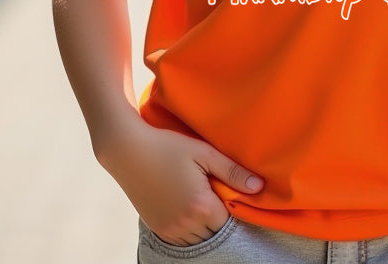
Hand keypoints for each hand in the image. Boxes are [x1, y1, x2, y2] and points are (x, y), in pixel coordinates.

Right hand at [99, 115, 262, 245]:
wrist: (127, 150)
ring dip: (205, 227)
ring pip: (198, 241)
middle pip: (215, 233)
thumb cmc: (167, 146)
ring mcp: (169, 230)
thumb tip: (259, 187)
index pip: (229, 221)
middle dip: (220, 218)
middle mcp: (185, 225)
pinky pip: (181, 241)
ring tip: (204, 203)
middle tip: (218, 196)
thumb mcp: (203, 152)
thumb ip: (232, 171)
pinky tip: (189, 210)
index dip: (235, 209)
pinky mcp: (157, 229)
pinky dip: (190, 231)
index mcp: (200, 206)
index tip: (232, 194)